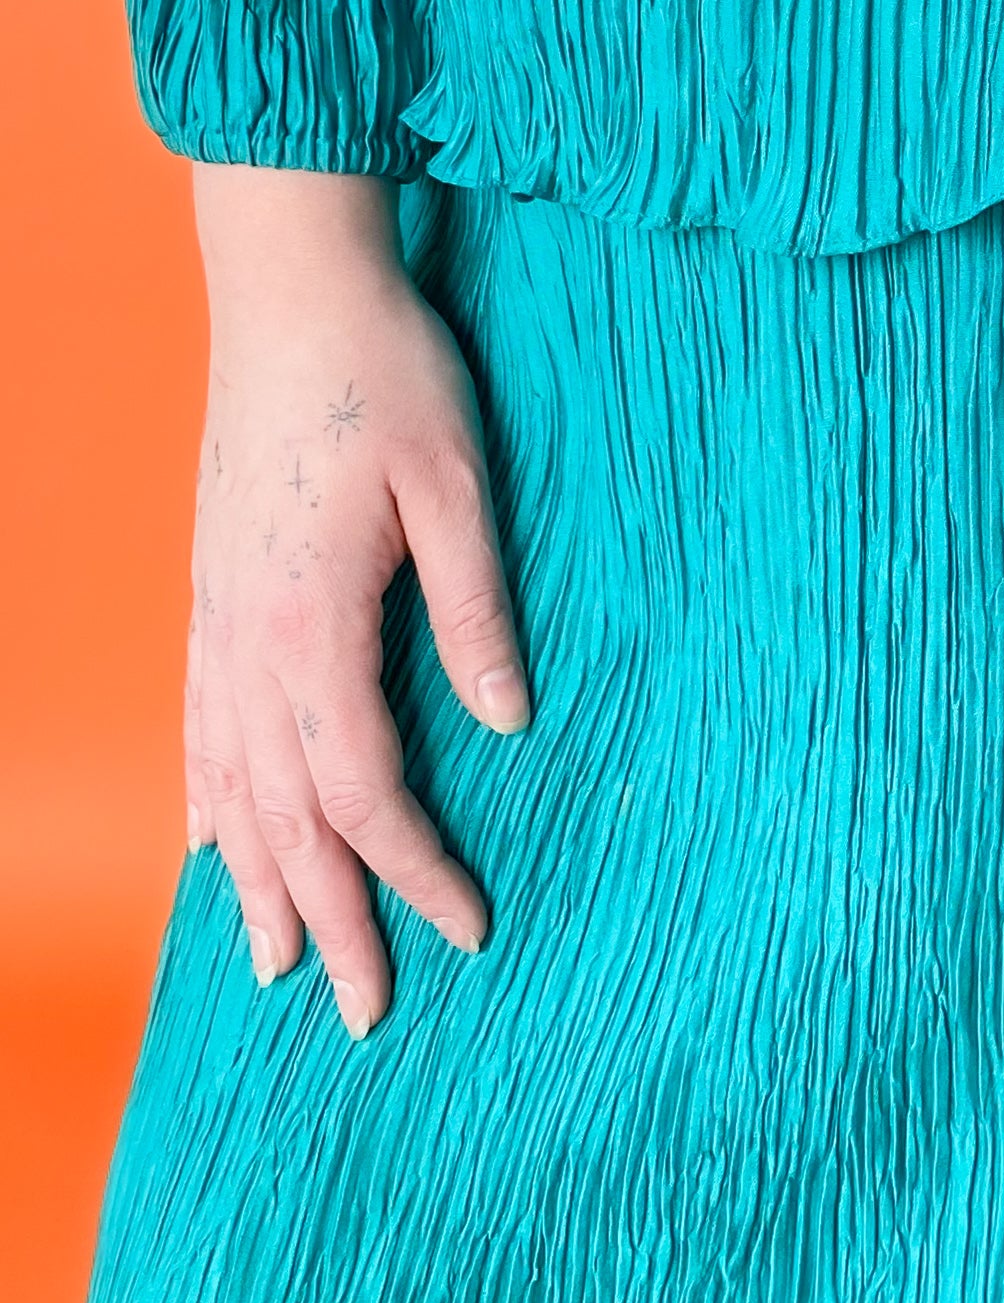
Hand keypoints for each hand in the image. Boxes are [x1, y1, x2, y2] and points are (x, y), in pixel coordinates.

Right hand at [184, 168, 528, 1036]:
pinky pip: (197, 726)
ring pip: (225, 786)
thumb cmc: (386, 372)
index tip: (469, 928)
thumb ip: (475, 612)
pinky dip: (204, 800)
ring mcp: (215, 618)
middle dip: (328, 919)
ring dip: (253, 882)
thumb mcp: (458, 485)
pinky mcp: (210, 592)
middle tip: (369, 1016)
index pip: (361, 789)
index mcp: (311, 625)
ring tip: (278, 967)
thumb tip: (508, 723)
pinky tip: (206, 846)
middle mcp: (244, 640)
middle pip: (282, 817)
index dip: (412, 870)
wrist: (288, 286)